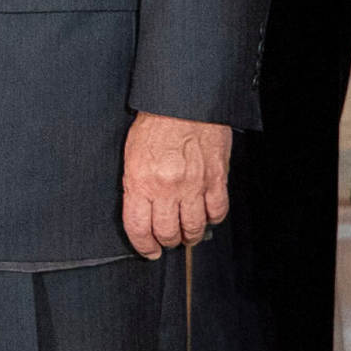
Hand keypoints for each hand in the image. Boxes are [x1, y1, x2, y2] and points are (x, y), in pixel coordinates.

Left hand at [121, 113, 231, 257]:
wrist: (184, 99)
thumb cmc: (155, 122)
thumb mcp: (132, 153)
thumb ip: (136, 184)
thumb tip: (140, 210)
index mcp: (140, 181)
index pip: (138, 228)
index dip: (143, 246)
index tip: (148, 251)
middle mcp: (167, 188)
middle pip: (167, 233)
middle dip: (166, 242)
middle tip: (167, 240)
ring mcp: (194, 185)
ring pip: (194, 228)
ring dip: (190, 236)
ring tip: (187, 232)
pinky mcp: (216, 178)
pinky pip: (217, 211)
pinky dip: (212, 218)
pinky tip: (207, 215)